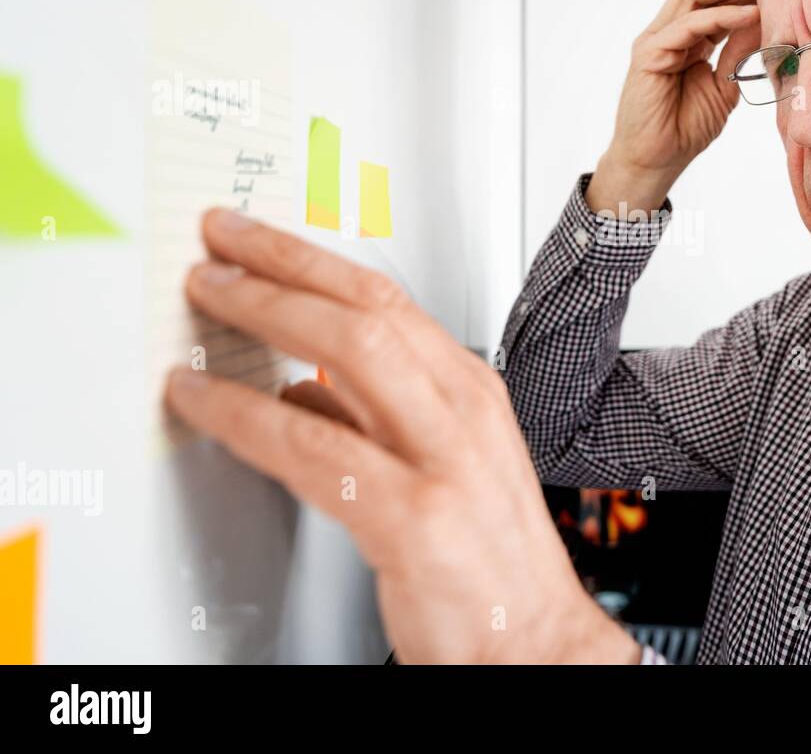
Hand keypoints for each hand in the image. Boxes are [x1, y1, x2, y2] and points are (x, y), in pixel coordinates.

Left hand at [164, 207, 640, 664]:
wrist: (534, 640)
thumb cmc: (490, 558)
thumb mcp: (444, 461)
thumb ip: (374, 417)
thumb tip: (300, 383)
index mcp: (471, 392)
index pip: (387, 299)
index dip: (312, 260)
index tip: (257, 240)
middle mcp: (463, 412)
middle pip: (368, 309)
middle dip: (283, 266)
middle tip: (219, 247)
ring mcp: (444, 461)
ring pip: (349, 354)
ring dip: (265, 315)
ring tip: (208, 303)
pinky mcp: (414, 518)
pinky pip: (313, 448)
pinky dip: (245, 415)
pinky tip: (206, 403)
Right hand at [587, 0, 761, 212]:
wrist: (657, 160)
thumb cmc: (685, 128)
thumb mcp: (723, 85)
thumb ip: (738, 52)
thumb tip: (764, 21)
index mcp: (686, 42)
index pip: (713, 5)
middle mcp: (668, 36)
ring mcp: (655, 42)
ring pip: (691, 0)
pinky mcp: (649, 55)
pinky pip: (687, 27)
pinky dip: (718, 18)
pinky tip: (747, 14)